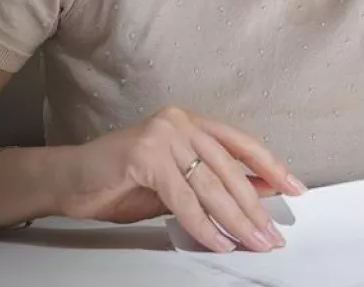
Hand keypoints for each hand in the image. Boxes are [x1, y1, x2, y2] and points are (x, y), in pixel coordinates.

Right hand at [44, 107, 303, 252]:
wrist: (69, 180)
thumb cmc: (119, 181)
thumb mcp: (176, 181)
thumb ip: (212, 183)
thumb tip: (257, 193)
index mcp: (190, 122)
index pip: (241, 143)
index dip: (271, 166)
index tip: (294, 187)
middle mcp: (180, 122)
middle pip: (229, 169)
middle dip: (254, 207)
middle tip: (271, 233)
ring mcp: (163, 135)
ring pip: (211, 186)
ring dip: (236, 220)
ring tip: (253, 241)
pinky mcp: (146, 156)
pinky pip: (184, 199)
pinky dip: (203, 225)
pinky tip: (218, 241)